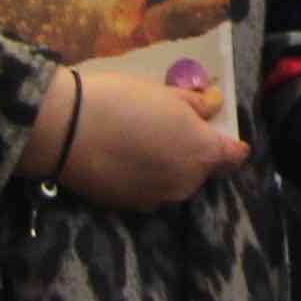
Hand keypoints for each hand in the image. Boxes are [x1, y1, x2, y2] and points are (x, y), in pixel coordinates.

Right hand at [33, 68, 246, 210]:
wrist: (67, 130)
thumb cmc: (123, 101)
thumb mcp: (165, 93)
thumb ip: (196, 104)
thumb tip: (214, 105)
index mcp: (203, 154)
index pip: (234, 157)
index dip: (232, 145)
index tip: (223, 135)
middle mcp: (187, 183)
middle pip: (201, 170)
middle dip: (193, 153)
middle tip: (171, 128)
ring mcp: (157, 199)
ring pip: (174, 182)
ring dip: (169, 167)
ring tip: (143, 142)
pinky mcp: (129, 207)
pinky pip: (148, 191)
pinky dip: (144, 177)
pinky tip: (124, 158)